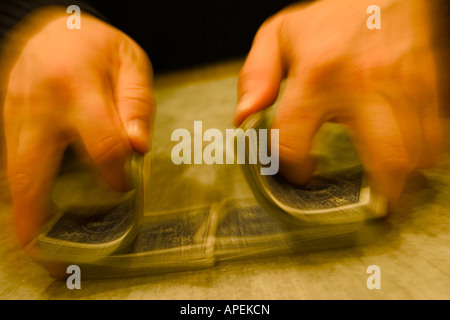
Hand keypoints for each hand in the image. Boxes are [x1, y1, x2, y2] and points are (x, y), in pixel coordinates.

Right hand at [3, 8, 154, 249]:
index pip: (101, 145)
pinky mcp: (7, 122)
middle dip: (35, 221)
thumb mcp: (130, 63)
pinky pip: (12, 164)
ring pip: (14, 175)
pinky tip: (38, 211)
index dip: (116, 174)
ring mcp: (14, 115)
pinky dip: (24, 193)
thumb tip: (137, 148)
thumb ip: (137, 104)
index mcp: (75, 85)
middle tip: (52, 259)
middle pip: (30, 173)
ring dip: (26, 213)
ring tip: (45, 247)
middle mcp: (36, 105)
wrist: (53, 29)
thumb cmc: (97, 47)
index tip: (124, 188)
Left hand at [234, 0, 441, 206]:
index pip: (296, 142)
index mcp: (318, 76)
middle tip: (369, 208)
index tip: (298, 173)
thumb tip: (245, 117)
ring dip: (401, 182)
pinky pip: (435, 137)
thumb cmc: (332, 17)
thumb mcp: (280, 36)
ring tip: (386, 190)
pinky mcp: (430, 87)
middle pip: (385, 158)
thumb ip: (256, 76)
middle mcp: (365, 85)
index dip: (292, 170)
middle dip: (379, 195)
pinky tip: (404, 159)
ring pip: (416, 155)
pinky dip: (421, 159)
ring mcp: (404, 87)